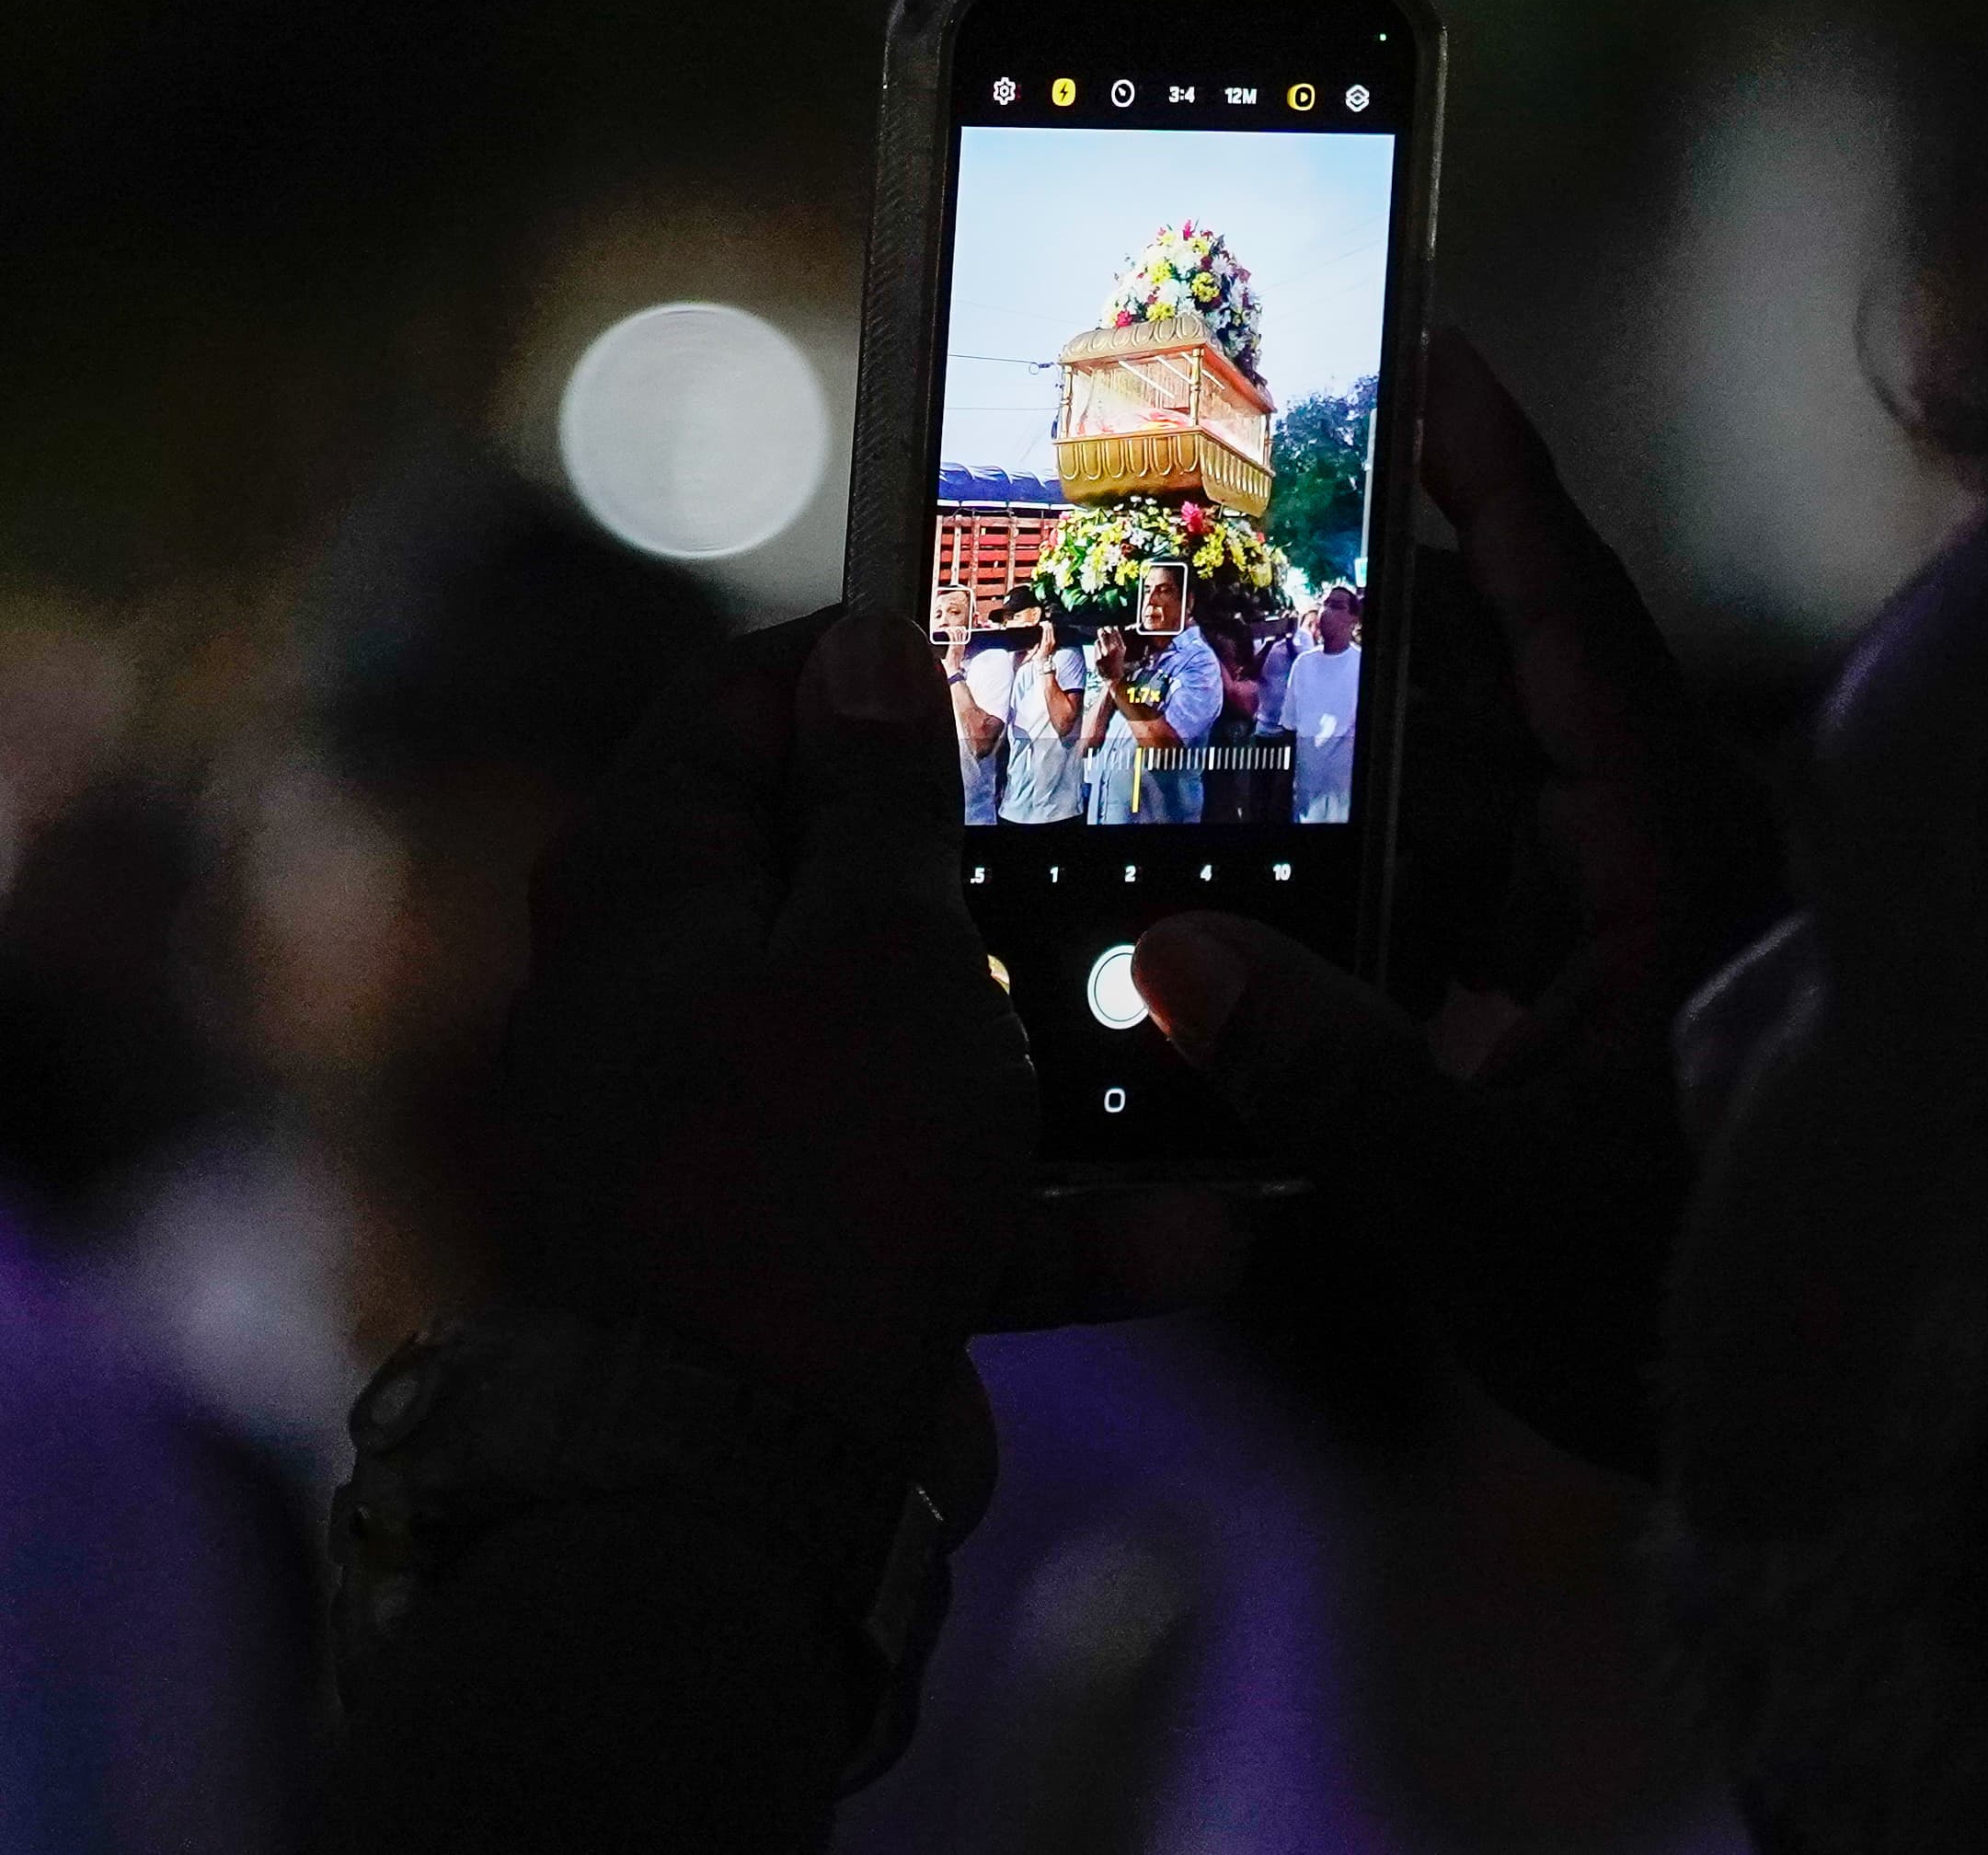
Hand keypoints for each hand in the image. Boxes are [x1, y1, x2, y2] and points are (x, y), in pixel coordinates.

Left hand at [494, 610, 1232, 1445]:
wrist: (740, 1483)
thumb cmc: (809, 1175)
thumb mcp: (881, 946)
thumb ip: (886, 797)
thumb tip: (864, 652)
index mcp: (647, 882)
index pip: (738, 704)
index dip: (866, 664)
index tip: (1003, 652)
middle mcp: (663, 994)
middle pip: (839, 875)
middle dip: (992, 868)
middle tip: (1124, 828)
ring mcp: (728, 1130)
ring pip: (914, 1043)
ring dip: (1058, 1053)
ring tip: (1189, 1036)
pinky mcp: (798, 1253)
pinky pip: (941, 1198)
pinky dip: (1052, 1213)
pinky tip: (1194, 1234)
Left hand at [942, 626, 968, 673]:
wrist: (954, 670)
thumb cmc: (953, 666)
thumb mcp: (956, 658)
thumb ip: (954, 653)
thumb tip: (949, 651)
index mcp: (962, 647)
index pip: (964, 635)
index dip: (960, 630)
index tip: (956, 628)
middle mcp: (961, 645)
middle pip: (960, 632)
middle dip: (954, 628)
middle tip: (948, 628)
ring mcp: (957, 645)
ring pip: (956, 632)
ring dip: (950, 629)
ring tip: (945, 629)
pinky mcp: (953, 646)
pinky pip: (952, 635)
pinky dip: (948, 631)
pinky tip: (945, 630)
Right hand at [1132, 330, 1787, 1475]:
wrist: (1808, 1414)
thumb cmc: (1684, 1304)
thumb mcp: (1494, 1204)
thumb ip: (1334, 1081)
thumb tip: (1164, 961)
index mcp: (1680, 858)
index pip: (1583, 625)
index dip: (1507, 484)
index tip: (1436, 349)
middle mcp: (1668, 859)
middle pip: (1511, 686)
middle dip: (1377, 617)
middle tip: (1235, 529)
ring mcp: (1640, 922)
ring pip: (1486, 787)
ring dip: (1363, 756)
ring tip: (1215, 692)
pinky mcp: (1607, 990)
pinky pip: (1481, 883)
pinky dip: (1384, 870)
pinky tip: (1270, 881)